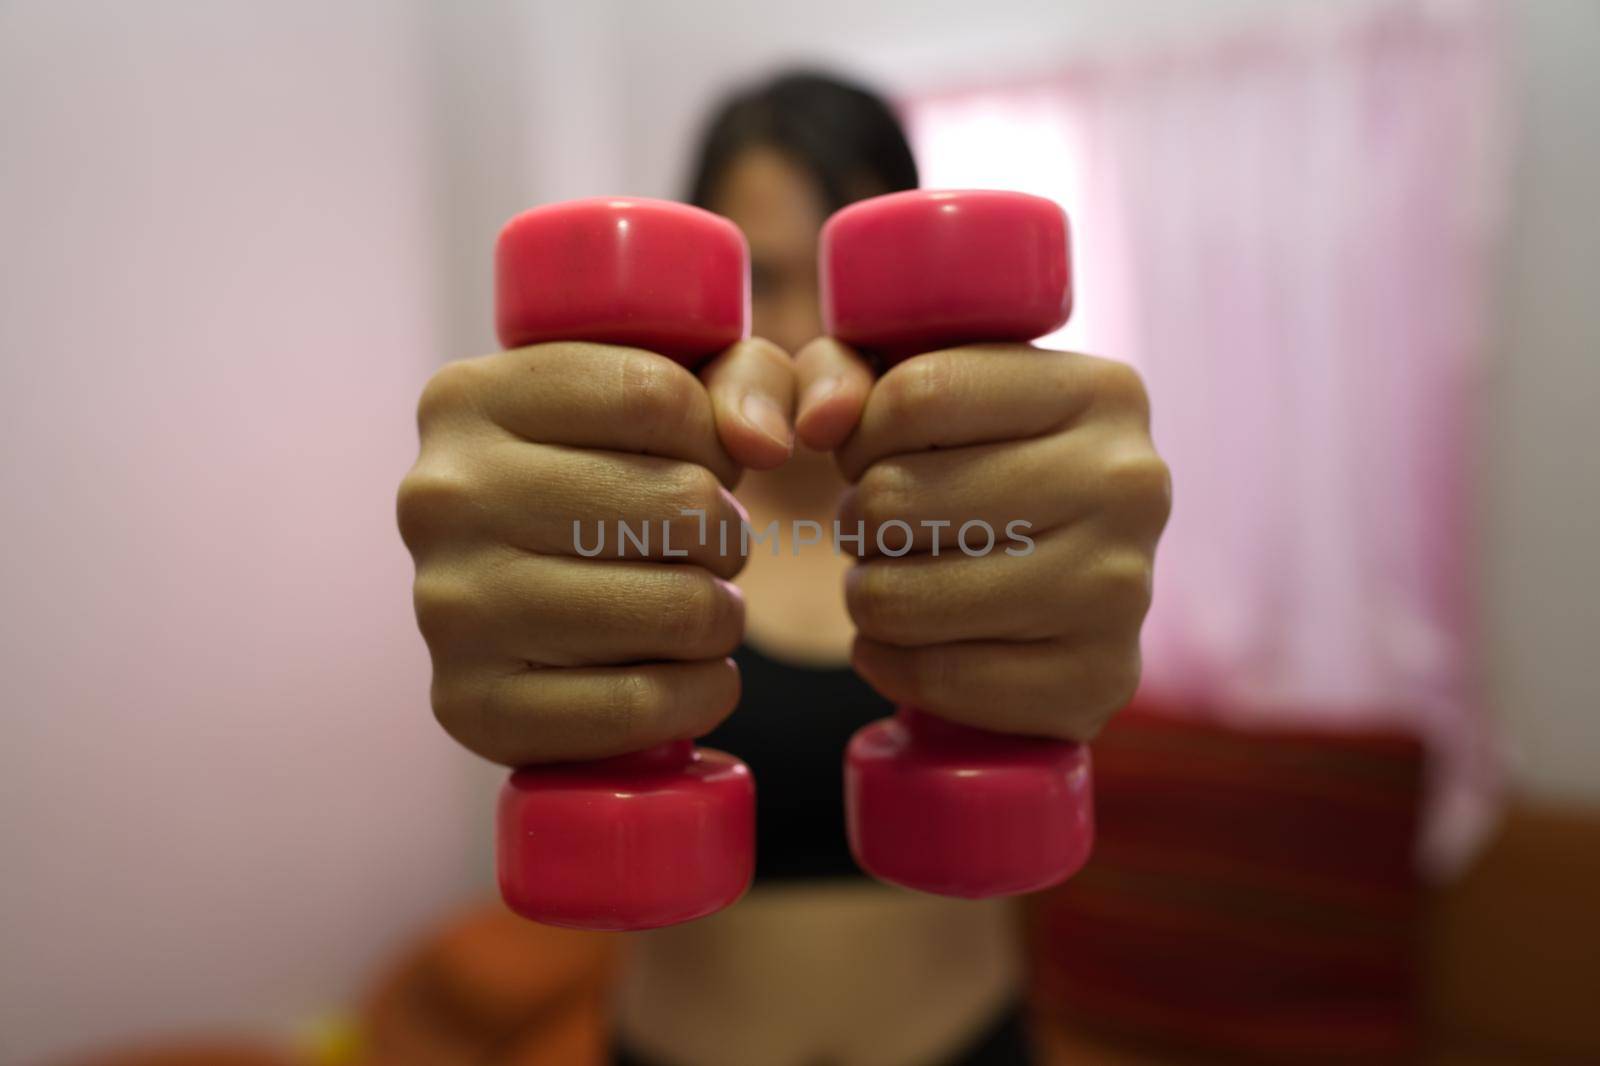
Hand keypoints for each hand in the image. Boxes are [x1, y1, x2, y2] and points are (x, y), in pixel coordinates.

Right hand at [397, 338, 794, 764]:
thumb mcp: (673, 394)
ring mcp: (446, 610)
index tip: (703, 467)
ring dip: (721, 617)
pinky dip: (703, 694)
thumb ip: (745, 379)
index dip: (716, 440)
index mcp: (467, 399)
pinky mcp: (471, 706)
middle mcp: (439, 499)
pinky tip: (694, 675)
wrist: (520, 611)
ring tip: (695, 609)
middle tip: (703, 553)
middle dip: (726, 535)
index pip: (654, 397)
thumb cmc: (609, 484)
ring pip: (677, 608)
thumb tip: (766, 443)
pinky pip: (641, 705)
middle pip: (679, 503)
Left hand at [794, 340, 1170, 740]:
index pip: (916, 396)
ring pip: (899, 598)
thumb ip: (838, 370)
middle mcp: (1130, 484)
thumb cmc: (970, 468)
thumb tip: (818, 423)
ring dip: (867, 593)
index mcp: (1103, 391)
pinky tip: (909, 642)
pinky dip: (890, 662)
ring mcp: (1123, 591)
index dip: (860, 435)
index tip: (875, 455)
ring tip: (896, 578)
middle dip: (859, 520)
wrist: (1055, 589)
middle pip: (895, 499)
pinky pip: (933, 678)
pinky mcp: (1097, 681)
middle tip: (885, 529)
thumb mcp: (908, 385)